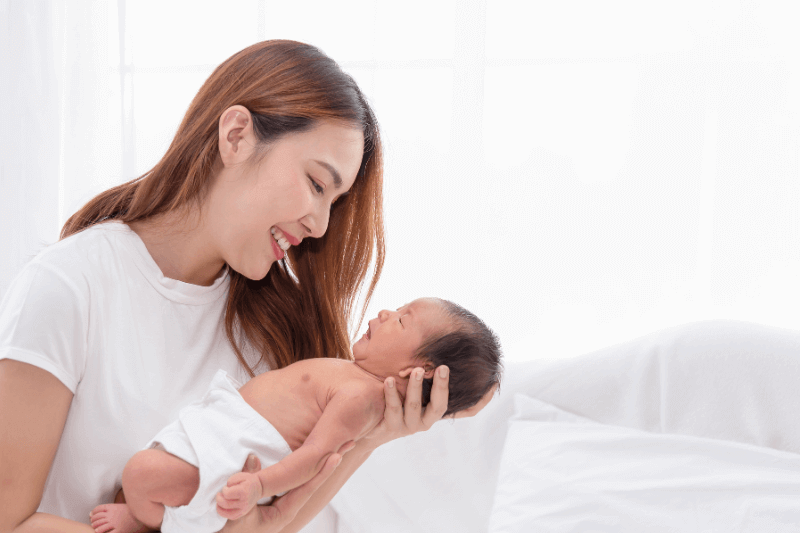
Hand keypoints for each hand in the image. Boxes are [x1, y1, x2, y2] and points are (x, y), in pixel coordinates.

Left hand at [216, 471, 261, 519]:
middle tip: (219, 494)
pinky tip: (223, 507)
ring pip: (226, 513)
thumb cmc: (248, 481)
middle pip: (225, 504)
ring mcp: (244, 510)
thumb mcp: (240, 475)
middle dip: (218, 498)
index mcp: (244, 491)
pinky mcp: (242, 513)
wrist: (259, 488)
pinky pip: (230, 516)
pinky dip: (223, 512)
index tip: (226, 487)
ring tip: (220, 501)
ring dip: (219, 507)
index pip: (227, 494)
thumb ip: (231, 481)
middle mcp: (244, 502)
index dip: (224, 490)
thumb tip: (225, 490)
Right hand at [219, 453, 341, 532]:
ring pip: (302, 478)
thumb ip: (246, 488)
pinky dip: (305, 468)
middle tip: (349, 443)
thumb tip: (254, 457)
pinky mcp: (271, 499)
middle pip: (312, 480)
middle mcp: (286, 507)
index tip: (337, 455)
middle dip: (329, 462)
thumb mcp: (237, 514)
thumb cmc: (228, 530)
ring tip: (338, 445)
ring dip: (320, 462)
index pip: (307, 488)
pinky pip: (290, 480)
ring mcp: (279, 503)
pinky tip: (313, 458)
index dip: (322, 471)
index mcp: (283, 513)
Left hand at [363, 365, 497, 448]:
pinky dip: (392, 393)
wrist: (367, 423)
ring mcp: (409, 425)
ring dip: (416, 387)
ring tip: (415, 370)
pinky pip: (393, 408)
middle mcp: (426, 420)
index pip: (466, 410)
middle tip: (442, 367)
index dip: (481, 401)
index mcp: (436, 411)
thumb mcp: (414, 388)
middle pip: (440, 406)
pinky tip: (389, 379)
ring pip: (415, 406)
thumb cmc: (394, 400)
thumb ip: (427, 374)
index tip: (492, 383)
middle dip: (442, 386)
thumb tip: (445, 346)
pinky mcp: (391, 426)